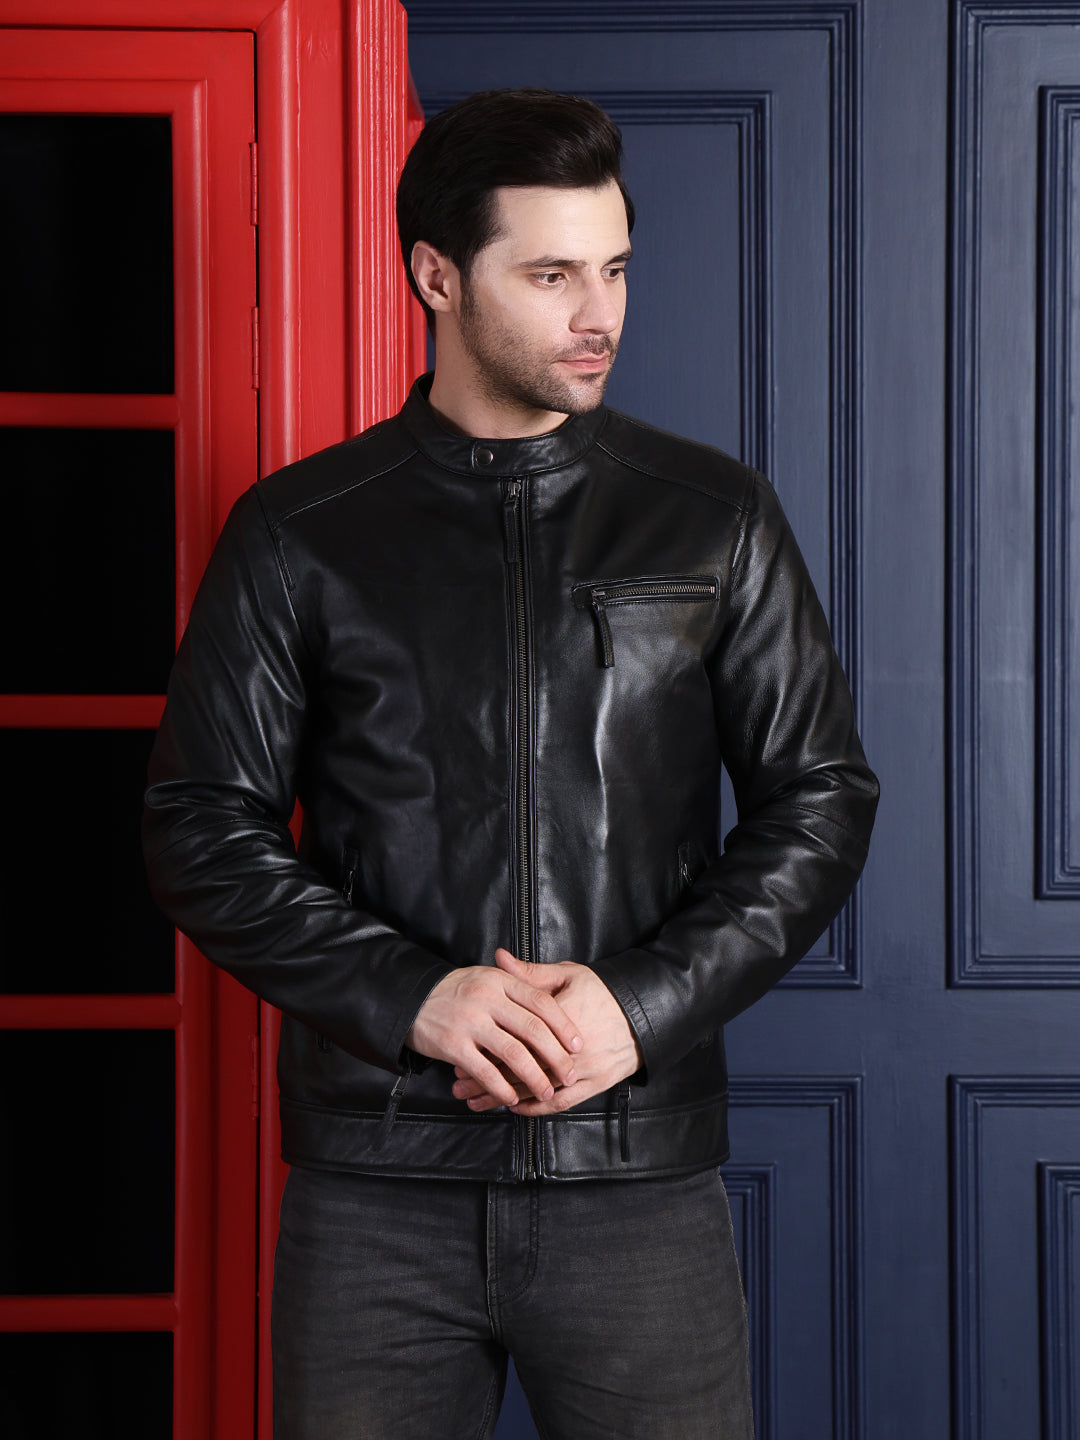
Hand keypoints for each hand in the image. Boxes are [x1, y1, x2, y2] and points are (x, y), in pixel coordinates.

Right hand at [406, 948, 582, 1106]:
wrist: (412, 998)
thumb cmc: (457, 990)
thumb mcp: (488, 976)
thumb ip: (519, 982)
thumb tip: (557, 998)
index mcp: (500, 980)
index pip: (541, 1002)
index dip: (563, 1025)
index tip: (578, 1044)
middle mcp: (487, 998)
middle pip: (532, 1029)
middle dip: (556, 1056)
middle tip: (569, 1074)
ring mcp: (470, 1022)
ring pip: (512, 1053)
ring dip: (534, 1077)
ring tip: (546, 1091)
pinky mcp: (453, 1045)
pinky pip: (484, 1071)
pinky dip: (502, 1087)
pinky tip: (512, 1098)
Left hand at [451, 950, 641, 1114]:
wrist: (643, 1014)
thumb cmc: (602, 992)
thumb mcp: (567, 975)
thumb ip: (529, 973)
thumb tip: (498, 958)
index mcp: (559, 1019)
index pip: (514, 1039)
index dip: (485, 1050)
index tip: (461, 1054)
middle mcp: (570, 1050)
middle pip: (519, 1068)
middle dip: (486, 1079)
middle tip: (459, 1084)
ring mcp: (583, 1071)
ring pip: (535, 1090)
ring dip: (503, 1098)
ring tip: (475, 1100)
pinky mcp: (594, 1085)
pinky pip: (561, 1103)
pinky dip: (536, 1109)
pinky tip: (514, 1107)